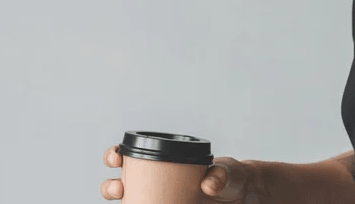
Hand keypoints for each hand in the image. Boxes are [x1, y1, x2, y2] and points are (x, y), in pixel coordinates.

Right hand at [102, 144, 263, 202]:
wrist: (243, 198)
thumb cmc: (232, 179)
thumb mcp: (227, 172)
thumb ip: (221, 175)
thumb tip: (208, 185)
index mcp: (163, 164)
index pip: (131, 156)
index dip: (115, 156)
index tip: (116, 157)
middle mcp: (156, 183)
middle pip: (120, 184)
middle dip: (110, 186)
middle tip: (118, 187)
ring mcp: (160, 201)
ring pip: (131, 202)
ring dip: (121, 203)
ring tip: (124, 203)